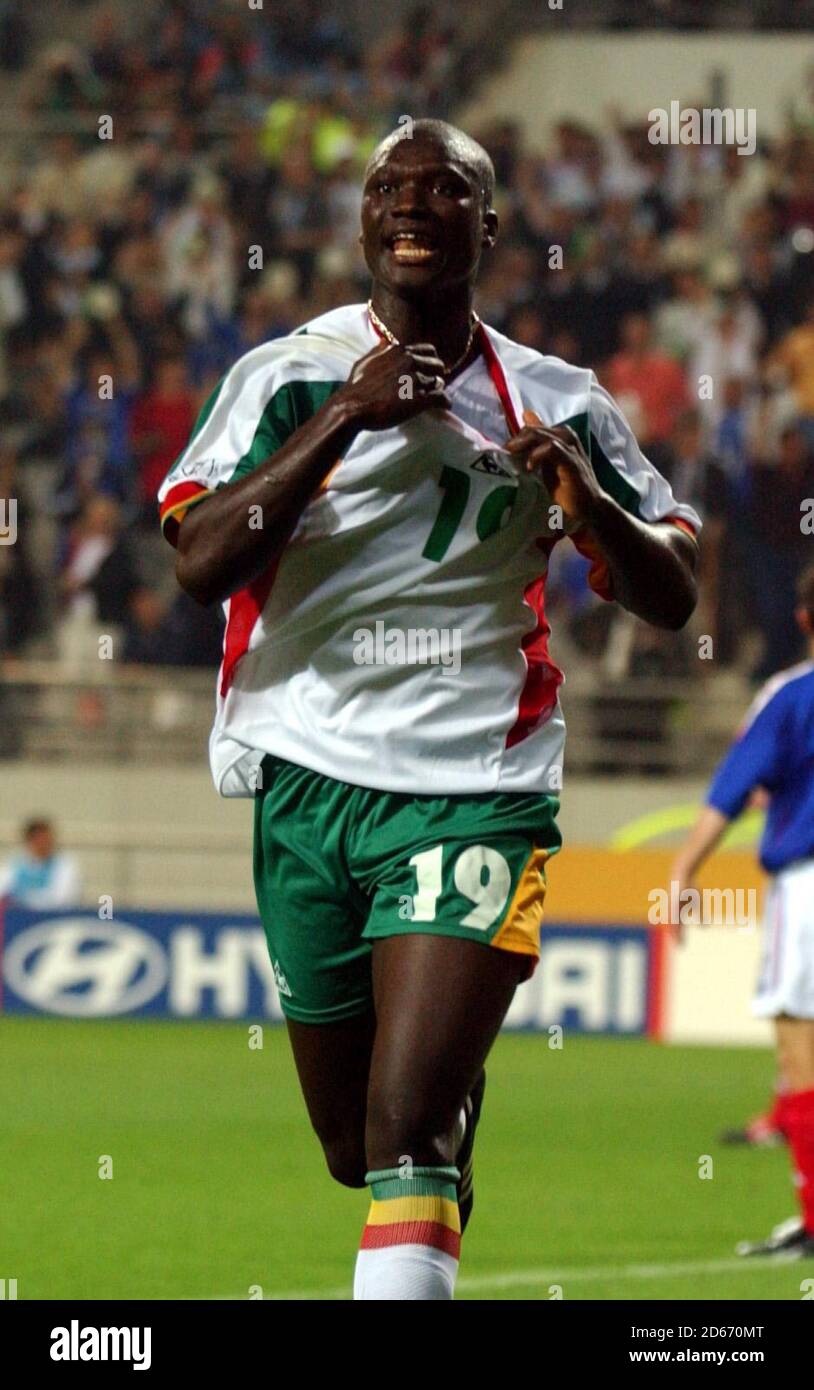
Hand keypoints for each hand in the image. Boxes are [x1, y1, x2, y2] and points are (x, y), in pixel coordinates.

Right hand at [337, 340, 449, 431]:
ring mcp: (416, 380)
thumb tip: (386, 340)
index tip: (428, 369)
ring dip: (436, 390)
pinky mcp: (420, 399)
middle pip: (438, 365)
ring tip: (433, 398)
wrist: (353, 407)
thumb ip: (380, 350)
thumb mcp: (366, 360)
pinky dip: (445, 403)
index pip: (429, 350)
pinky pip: (442, 398)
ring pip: (439, 383)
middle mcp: (410, 361)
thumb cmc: (356, 386)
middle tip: (431, 385)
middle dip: (435, 375)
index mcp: (400, 351)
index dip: (430, 360)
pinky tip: (445, 406)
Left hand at [505, 410, 604, 525]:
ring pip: (545, 436)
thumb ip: (537, 446)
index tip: (504, 450)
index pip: (534, 428)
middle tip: (504, 452)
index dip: (517, 436)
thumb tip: (524, 421)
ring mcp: (571, 449)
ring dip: (526, 444)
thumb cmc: (567, 485)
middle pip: (537, 430)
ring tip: (512, 454)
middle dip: (517, 440)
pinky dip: (538, 455)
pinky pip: (554, 449)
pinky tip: (529, 466)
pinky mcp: (572, 462)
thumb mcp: (548, 464)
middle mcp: (567, 438)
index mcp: (561, 437)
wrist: (589, 505)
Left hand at [668, 860, 694, 944]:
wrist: (683, 874)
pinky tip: (675, 924)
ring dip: (674, 930)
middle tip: (679, 947)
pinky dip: (674, 917)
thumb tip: (703, 929)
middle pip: (672, 927)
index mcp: (677, 913)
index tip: (682, 947)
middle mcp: (672, 911)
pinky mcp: (672, 899)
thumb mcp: (698, 904)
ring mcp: (671, 905)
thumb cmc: (690, 888)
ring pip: (672, 920)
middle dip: (676, 936)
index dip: (680, 937)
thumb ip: (701, 916)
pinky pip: (673, 910)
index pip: (678, 928)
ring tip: (676, 939)